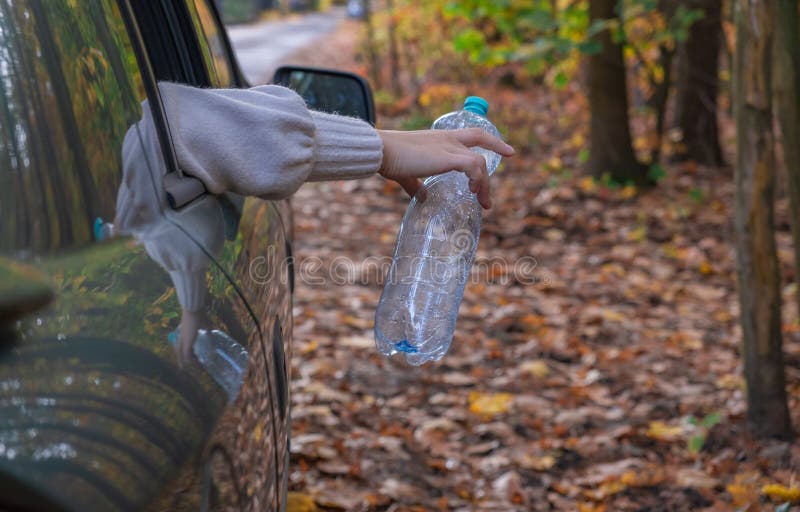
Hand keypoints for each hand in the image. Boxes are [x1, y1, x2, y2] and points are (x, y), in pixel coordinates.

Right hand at [377, 128, 514, 208]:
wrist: (382, 150)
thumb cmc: (390, 159)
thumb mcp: (407, 173)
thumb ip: (416, 185)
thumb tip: (423, 197)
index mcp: (439, 138)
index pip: (472, 134)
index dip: (490, 140)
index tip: (506, 150)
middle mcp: (447, 139)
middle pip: (480, 141)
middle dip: (496, 152)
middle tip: (503, 169)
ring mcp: (449, 147)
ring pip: (479, 162)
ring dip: (484, 183)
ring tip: (482, 201)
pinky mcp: (448, 157)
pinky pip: (473, 166)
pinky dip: (478, 180)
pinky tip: (474, 192)